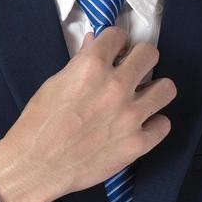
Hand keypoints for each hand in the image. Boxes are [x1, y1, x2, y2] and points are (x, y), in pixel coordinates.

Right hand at [0, 24, 175, 201]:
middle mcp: (116, 86)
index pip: (118, 35)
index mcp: (92, 67)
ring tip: (141, 99)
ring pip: (166, 88)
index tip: (115, 52)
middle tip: (131, 73)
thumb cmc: (37, 125)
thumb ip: (79, 63)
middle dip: (139, 60)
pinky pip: (163, 125)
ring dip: (153, 91)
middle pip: (150, 54)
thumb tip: (94, 44)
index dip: (116, 43)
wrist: (34, 167)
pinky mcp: (136, 143)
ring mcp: (130, 116)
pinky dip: (152, 125)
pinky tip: (139, 127)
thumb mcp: (53, 85)